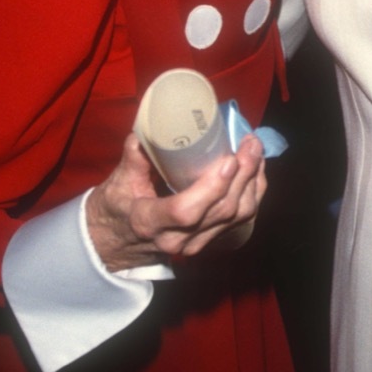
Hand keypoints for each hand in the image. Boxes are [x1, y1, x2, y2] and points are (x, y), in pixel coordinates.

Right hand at [86, 133, 265, 271]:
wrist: (116, 244)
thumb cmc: (116, 207)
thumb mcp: (118, 181)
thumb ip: (135, 155)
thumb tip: (154, 126)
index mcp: (148, 222)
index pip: (185, 211)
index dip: (212, 187)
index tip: (228, 158)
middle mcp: (176, 239)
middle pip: (221, 211)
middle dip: (243, 175)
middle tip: (251, 143)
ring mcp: (195, 245)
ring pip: (237, 218)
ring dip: (253, 183)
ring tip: (256, 152)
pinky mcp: (207, 243)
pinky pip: (240, 221)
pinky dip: (252, 194)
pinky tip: (255, 170)